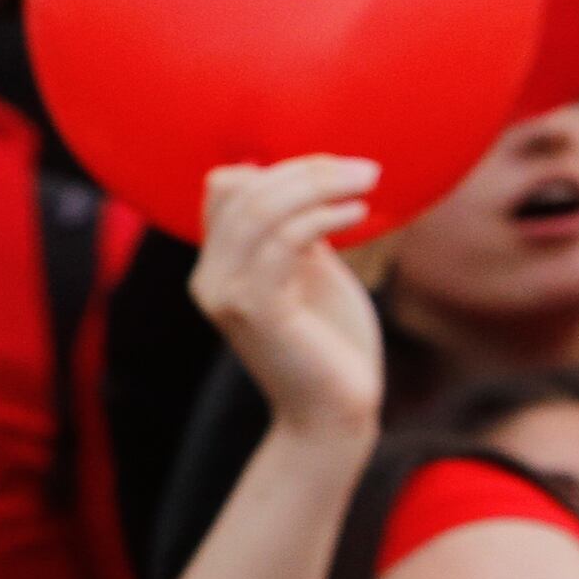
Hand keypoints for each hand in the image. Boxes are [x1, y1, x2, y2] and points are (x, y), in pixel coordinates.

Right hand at [189, 155, 382, 440]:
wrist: (333, 411)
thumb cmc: (329, 342)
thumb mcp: (308, 272)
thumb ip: (295, 231)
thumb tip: (305, 178)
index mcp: (218, 266)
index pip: (225, 188)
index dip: (281, 168)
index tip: (338, 168)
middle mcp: (209, 278)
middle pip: (241, 192)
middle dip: (308, 170)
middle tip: (367, 169)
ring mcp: (226, 295)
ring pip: (259, 212)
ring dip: (320, 186)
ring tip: (368, 182)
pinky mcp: (255, 311)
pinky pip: (281, 243)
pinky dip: (322, 218)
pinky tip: (359, 213)